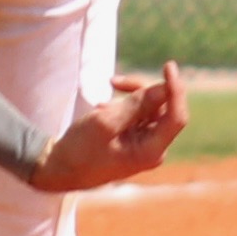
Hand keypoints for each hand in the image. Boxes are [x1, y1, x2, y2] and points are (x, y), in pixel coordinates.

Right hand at [28, 63, 189, 192]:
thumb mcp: (105, 122)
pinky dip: (123, 106)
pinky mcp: (136, 140)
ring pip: (150, 108)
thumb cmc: (80, 150)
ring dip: (129, 98)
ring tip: (100, 105)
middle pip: (163, 108)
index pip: (176, 117)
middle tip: (113, 82)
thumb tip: (165, 87)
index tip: (168, 65)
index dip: (175, 89)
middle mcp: (154, 149)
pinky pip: (139, 115)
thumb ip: (137, 104)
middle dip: (141, 90)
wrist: (60, 169)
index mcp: (150, 152)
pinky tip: (102, 109)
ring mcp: (145, 144)